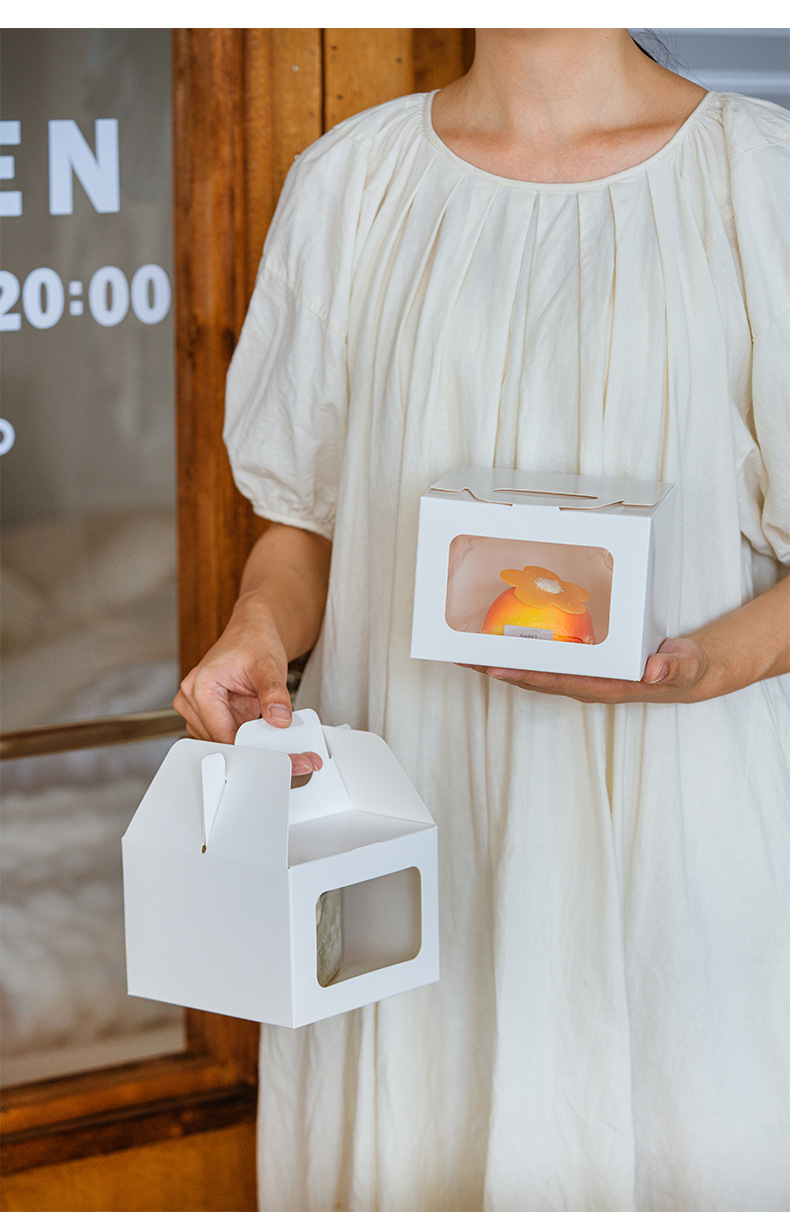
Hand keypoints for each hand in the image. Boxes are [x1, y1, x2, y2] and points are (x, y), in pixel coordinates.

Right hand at [173, 595, 321, 775]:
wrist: (252, 633)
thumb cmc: (254, 643)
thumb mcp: (269, 666)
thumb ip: (274, 693)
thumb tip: (279, 719)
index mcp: (200, 686)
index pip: (221, 734)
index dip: (249, 747)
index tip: (276, 756)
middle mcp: (191, 699)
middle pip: (219, 742)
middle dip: (251, 748)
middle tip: (286, 753)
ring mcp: (197, 710)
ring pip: (221, 743)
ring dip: (248, 746)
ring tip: (277, 742)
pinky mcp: (209, 716)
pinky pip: (225, 737)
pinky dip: (245, 739)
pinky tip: (263, 735)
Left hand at [469, 636, 709, 704]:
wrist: (687, 672)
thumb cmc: (684, 668)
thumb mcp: (684, 666)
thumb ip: (672, 668)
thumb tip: (652, 671)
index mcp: (604, 686)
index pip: (557, 681)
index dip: (525, 675)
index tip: (496, 667)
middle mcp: (585, 683)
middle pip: (533, 677)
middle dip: (498, 668)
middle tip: (462, 655)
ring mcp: (580, 676)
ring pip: (533, 669)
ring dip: (500, 659)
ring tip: (467, 647)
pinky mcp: (580, 665)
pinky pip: (545, 657)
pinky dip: (521, 648)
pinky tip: (500, 633)